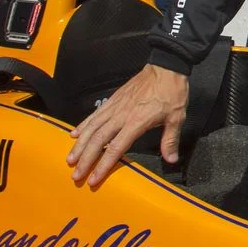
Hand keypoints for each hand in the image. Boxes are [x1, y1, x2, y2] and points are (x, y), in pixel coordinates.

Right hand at [67, 65, 188, 187]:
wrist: (166, 67)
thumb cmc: (172, 93)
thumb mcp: (176, 117)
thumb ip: (170, 140)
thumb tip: (171, 160)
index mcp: (136, 122)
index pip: (115, 148)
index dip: (103, 165)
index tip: (93, 179)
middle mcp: (121, 115)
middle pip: (97, 140)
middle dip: (85, 159)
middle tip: (75, 174)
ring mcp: (114, 106)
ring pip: (91, 127)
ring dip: (79, 144)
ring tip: (70, 159)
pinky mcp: (112, 98)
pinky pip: (94, 114)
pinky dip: (83, 124)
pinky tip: (74, 134)